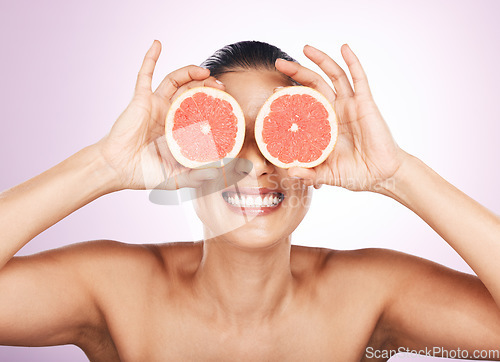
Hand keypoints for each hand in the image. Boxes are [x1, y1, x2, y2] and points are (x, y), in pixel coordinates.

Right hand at [96, 40, 223, 190]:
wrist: (116, 169)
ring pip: (175, 81)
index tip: (228, 105)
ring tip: (205, 71)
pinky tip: (157, 44)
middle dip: (207, 86)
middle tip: (221, 86)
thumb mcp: (174, 178)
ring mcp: (155, 105)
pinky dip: (150, 58)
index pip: (200, 112)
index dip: (214, 106)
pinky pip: (145, 75)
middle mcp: (169, 115)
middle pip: (192, 93)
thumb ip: (194, 178)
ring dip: (189, 72)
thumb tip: (217, 174)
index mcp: (178, 130)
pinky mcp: (141, 100)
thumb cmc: (142, 174)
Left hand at [275, 44, 407, 191]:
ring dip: (320, 60)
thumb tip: (289, 172)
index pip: (302, 104)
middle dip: (297, 71)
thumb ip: (309, 173)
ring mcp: (350, 105)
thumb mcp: (326, 175)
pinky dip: (352, 61)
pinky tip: (344, 47)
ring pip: (333, 75)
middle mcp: (335, 111)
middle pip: (313, 84)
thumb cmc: (355, 174)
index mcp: (323, 126)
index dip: (289, 96)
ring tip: (305, 48)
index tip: (273, 92)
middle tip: (279, 62)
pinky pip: (359, 78)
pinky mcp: (365, 103)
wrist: (381, 176)